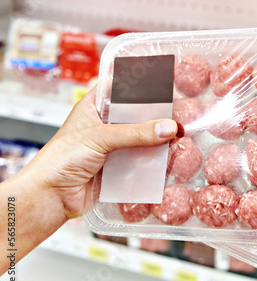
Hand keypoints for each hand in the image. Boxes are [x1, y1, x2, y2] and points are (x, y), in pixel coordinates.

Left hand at [18, 87, 177, 218]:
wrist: (52, 197)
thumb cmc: (61, 160)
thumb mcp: (100, 137)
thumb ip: (136, 132)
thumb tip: (168, 128)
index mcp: (94, 108)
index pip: (120, 88)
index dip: (140, 85)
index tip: (164, 83)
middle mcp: (105, 125)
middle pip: (136, 115)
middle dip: (156, 116)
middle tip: (179, 112)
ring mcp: (114, 147)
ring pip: (142, 139)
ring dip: (157, 140)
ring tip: (180, 135)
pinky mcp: (121, 168)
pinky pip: (143, 161)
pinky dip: (154, 160)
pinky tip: (170, 157)